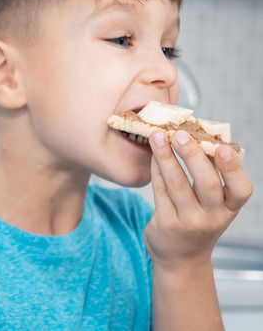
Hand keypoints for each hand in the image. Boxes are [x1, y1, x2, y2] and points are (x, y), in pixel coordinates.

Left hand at [144, 130, 251, 267]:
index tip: (222, 148)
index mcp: (230, 210)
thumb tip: (200, 136)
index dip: (233, 168)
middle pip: (207, 183)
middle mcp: (213, 218)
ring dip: (167, 157)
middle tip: (179, 133)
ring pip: (178, 184)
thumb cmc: (199, 222)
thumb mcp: (214, 206)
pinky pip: (160, 191)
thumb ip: (212, 178)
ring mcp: (189, 222)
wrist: (181, 259)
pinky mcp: (166, 223)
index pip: (241, 190)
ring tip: (157, 136)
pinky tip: (153, 155)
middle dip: (192, 155)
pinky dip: (156, 170)